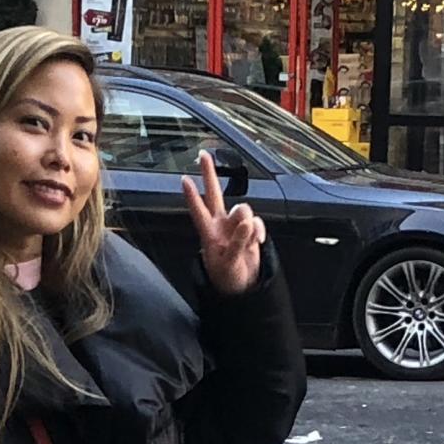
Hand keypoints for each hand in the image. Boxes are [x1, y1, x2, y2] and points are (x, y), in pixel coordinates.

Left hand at [183, 150, 265, 296]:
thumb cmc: (227, 277)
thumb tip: (247, 222)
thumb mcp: (228, 263)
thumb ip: (237, 242)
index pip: (198, 211)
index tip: (184, 180)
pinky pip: (257, 222)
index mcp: (209, 233)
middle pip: (214, 193)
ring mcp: (235, 226)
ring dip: (247, 222)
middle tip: (204, 155)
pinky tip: (257, 242)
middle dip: (209, 173)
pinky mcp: (250, 230)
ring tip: (248, 240)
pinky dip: (259, 231)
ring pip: (244, 209)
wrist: (242, 288)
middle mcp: (220, 224)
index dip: (192, 197)